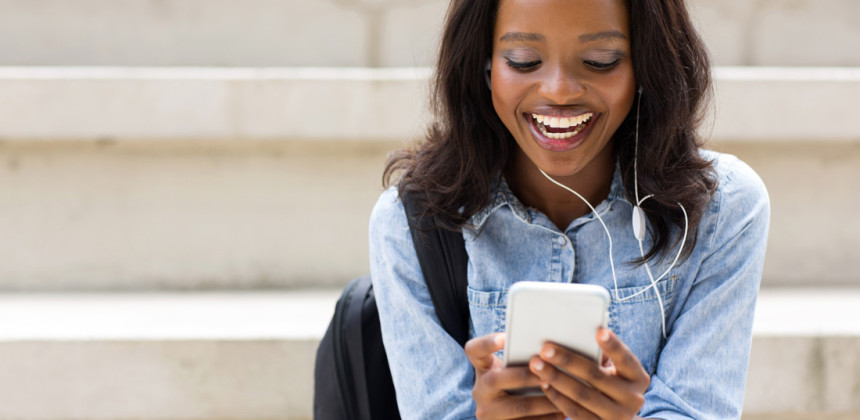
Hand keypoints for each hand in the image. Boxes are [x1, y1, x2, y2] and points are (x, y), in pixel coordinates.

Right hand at [465, 332, 564, 419]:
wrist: (507, 413)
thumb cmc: (517, 381)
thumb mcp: (511, 368)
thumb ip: (521, 356)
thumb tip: (549, 347)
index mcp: (482, 367)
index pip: (474, 350)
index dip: (486, 343)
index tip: (504, 338)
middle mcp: (480, 390)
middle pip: (494, 380)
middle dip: (524, 377)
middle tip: (547, 374)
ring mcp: (488, 413)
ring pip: (516, 407)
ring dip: (543, 401)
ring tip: (564, 393)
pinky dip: (547, 418)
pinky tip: (562, 411)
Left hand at [528, 328, 649, 419]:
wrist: (618, 417)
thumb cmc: (612, 382)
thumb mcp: (615, 370)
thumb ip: (602, 355)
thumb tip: (577, 333)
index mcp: (638, 378)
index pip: (625, 359)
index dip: (613, 345)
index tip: (599, 331)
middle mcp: (633, 398)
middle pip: (596, 376)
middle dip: (568, 361)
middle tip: (545, 348)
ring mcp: (618, 416)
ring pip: (583, 395)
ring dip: (557, 378)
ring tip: (537, 365)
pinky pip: (576, 412)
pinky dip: (558, 397)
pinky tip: (544, 384)